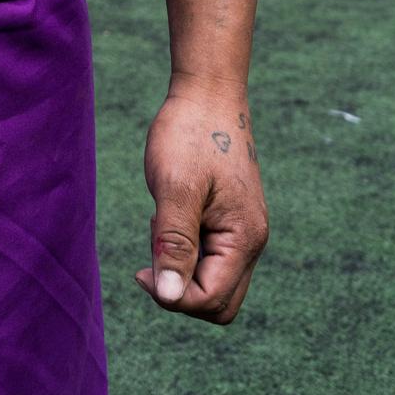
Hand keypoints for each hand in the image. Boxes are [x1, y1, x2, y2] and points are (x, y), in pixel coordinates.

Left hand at [134, 84, 267, 323]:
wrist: (207, 92)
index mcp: (245, 238)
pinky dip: (185, 247)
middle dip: (180, 287)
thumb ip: (174, 245)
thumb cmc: (189, 134)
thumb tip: (169, 297)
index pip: (212, 301)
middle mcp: (251, 241)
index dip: (174, 295)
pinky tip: (169, 213)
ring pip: (212, 281)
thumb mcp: (174, 189)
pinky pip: (209, 256)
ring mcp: (243, 230)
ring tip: (162, 219)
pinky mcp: (230, 219)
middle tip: (156, 242)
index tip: (143, 267)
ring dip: (181, 265)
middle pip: (218, 302)